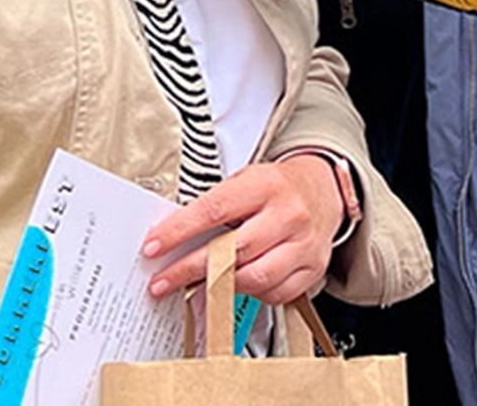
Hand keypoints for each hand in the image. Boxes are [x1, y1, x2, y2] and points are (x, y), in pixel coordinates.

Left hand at [141, 154, 345, 305]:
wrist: (322, 190)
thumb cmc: (275, 187)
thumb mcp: (244, 181)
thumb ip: (214, 207)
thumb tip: (171, 238)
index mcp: (265, 185)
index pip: (213, 210)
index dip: (179, 232)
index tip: (153, 247)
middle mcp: (288, 214)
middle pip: (232, 251)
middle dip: (189, 270)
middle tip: (161, 281)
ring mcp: (304, 244)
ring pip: (255, 278)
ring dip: (218, 288)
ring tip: (195, 287)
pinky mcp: (313, 268)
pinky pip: (275, 293)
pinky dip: (251, 295)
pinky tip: (236, 286)